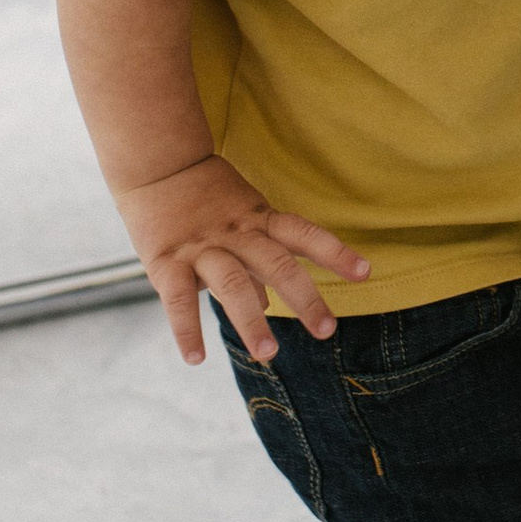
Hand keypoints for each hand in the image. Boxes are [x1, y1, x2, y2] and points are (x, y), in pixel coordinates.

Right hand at [111, 153, 370, 367]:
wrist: (155, 162)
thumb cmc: (204, 195)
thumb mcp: (241, 217)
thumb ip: (256, 260)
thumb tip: (267, 303)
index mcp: (258, 220)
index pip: (304, 234)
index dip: (335, 252)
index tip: (365, 272)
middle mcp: (236, 234)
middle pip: (277, 263)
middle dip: (305, 298)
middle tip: (327, 330)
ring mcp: (202, 247)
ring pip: (232, 283)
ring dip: (251, 320)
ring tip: (268, 354)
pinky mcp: (166, 261)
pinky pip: (178, 299)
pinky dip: (187, 330)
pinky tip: (196, 359)